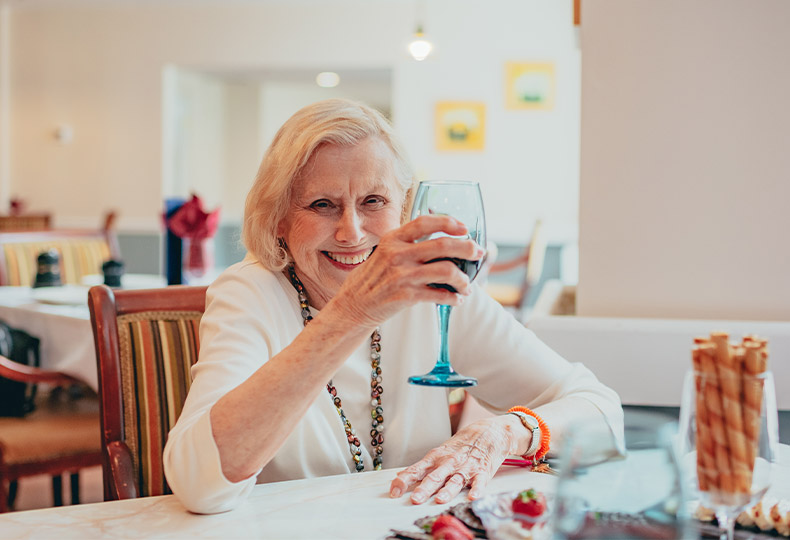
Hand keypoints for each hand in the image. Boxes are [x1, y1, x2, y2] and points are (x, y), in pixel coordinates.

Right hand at [326, 214, 484, 327]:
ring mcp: (402, 275)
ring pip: (446, 270)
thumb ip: (406, 244)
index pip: (425, 222)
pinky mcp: (405, 296)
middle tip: (477, 253)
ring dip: (463, 279)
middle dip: (467, 248)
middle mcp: (397, 254)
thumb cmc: (371, 279)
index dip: (448, 222)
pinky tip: (456, 299)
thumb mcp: (384, 252)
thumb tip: (439, 241)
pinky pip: (439, 294)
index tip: (463, 228)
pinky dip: (453, 297)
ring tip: (466, 285)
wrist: (353, 306)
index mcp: (393, 239)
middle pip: (443, 245)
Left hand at [389, 415, 526, 504]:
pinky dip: (477, 489)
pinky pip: (480, 482)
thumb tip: (401, 476)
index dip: (404, 480)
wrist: (488, 432)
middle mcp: (449, 463)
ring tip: (439, 499)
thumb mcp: (439, 453)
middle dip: (424, 488)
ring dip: (447, 490)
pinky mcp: (483, 471)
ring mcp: (466, 467)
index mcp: (436, 458)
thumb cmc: (461, 445)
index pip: (416, 470)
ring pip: (455, 480)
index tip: (393, 491)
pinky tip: (473, 496)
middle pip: (434, 477)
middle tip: (414, 499)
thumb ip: (422, 467)